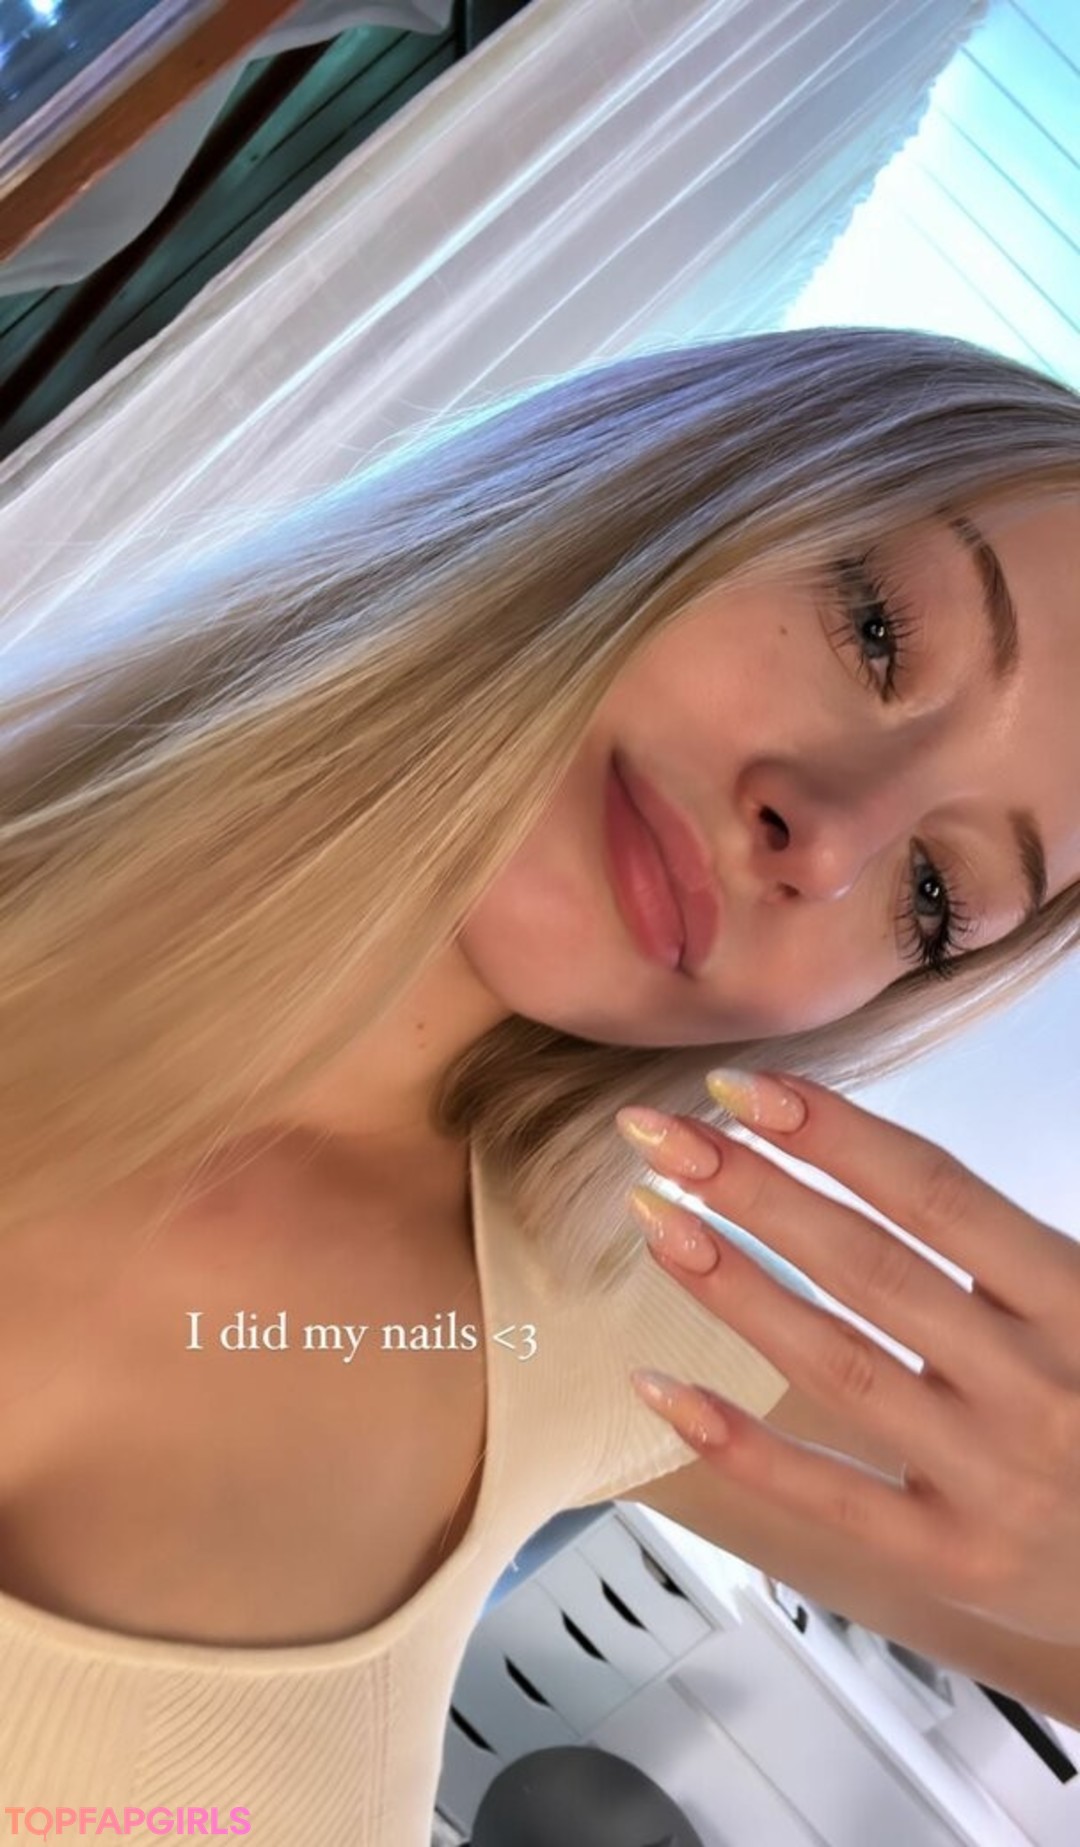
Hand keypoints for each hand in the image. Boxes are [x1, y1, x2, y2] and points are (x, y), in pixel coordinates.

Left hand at [615, 1069, 1079, 1645]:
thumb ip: (1002, 1242)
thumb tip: (851, 1141)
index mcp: (1078, 1302)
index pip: (934, 1194)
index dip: (832, 1134)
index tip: (741, 1089)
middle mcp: (1037, 1386)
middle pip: (868, 1268)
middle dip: (754, 1190)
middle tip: (663, 1136)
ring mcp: (993, 1478)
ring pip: (837, 1367)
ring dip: (734, 1288)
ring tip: (656, 1221)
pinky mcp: (954, 1558)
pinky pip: (828, 1494)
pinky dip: (739, 1440)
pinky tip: (662, 1383)